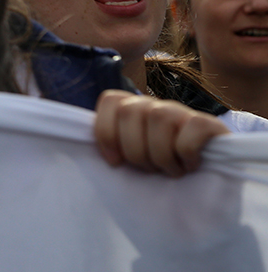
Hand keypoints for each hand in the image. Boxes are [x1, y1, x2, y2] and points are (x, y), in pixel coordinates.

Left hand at [93, 90, 228, 176]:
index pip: (110, 101)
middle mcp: (156, 105)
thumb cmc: (160, 172)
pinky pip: (190, 131)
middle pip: (131, 112)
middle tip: (149, 169)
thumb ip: (110, 143)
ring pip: (158, 118)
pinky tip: (191, 165)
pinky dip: (186, 154)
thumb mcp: (130, 158)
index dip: (107, 132)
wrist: (209, 189)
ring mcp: (183, 112)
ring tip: (170, 170)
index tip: (115, 162)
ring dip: (161, 155)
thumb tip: (80, 139)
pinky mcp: (209, 124)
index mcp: (133, 109)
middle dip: (135, 150)